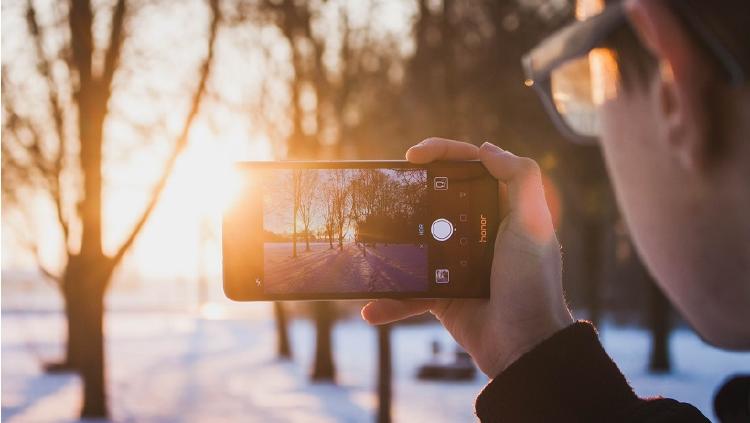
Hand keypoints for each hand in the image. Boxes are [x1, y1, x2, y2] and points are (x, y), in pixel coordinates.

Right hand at [361, 137, 573, 377]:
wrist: (524, 347)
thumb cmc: (533, 283)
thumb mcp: (534, 224)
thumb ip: (521, 178)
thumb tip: (485, 149)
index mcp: (501, 209)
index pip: (470, 167)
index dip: (442, 152)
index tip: (413, 155)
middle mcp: (478, 230)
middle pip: (437, 197)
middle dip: (409, 191)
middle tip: (386, 188)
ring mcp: (456, 262)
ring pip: (416, 242)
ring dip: (391, 244)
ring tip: (368, 241)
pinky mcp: (443, 293)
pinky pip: (410, 292)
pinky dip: (392, 302)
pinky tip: (371, 308)